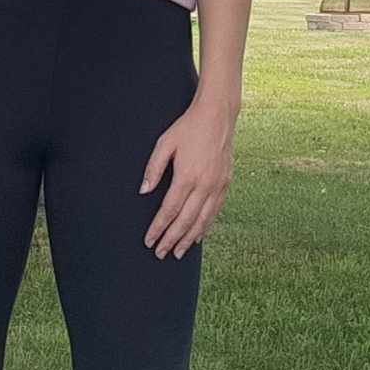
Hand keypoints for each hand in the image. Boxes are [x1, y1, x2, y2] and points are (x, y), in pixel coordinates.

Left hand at [138, 97, 237, 259]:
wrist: (218, 116)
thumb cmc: (188, 128)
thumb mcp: (165, 143)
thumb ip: (153, 168)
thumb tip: (144, 191)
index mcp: (187, 176)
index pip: (169, 210)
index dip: (158, 228)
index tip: (149, 240)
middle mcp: (204, 185)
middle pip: (185, 221)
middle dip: (171, 240)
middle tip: (160, 253)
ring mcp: (218, 186)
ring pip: (202, 220)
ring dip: (189, 239)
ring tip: (178, 252)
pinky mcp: (226, 184)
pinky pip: (215, 212)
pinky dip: (205, 227)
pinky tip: (198, 236)